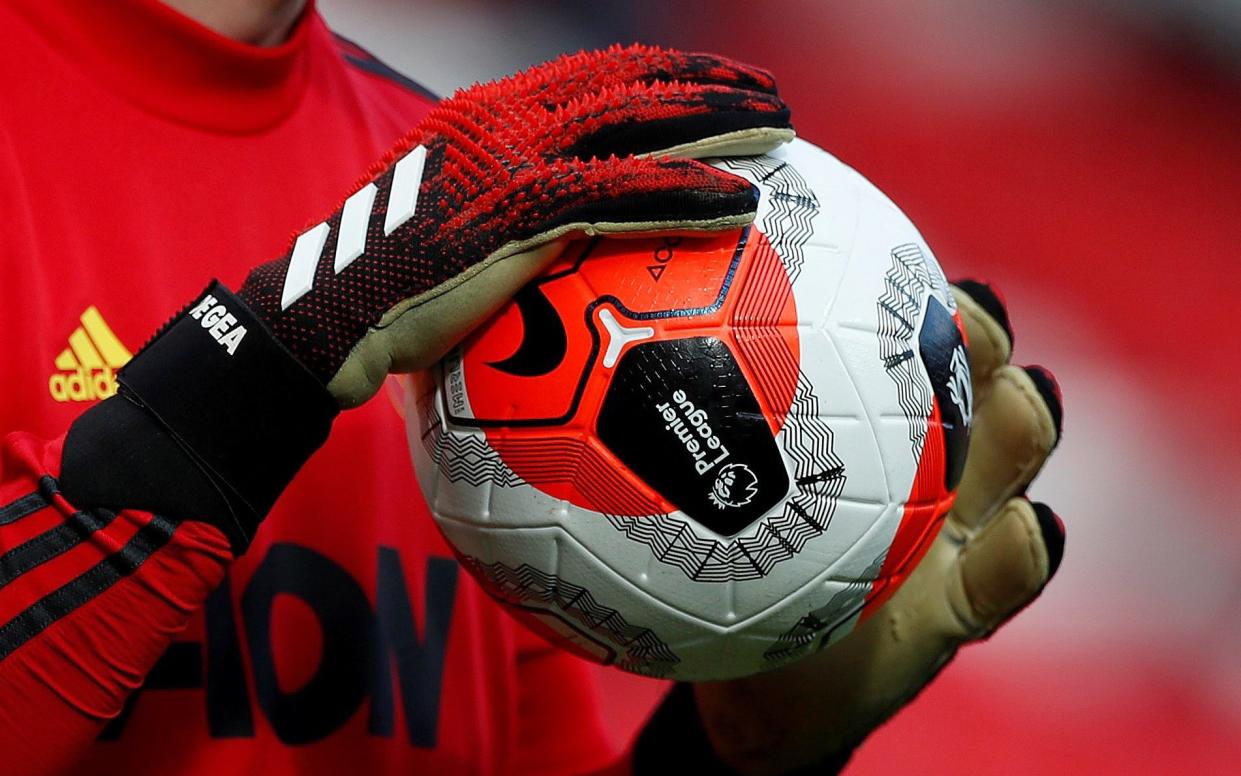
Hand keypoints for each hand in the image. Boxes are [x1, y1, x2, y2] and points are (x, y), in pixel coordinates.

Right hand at [83, 46, 791, 552]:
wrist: (326, 320)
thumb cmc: (389, 295)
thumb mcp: (452, 237)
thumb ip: (511, 224)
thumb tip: (566, 255)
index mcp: (488, 118)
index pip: (592, 76)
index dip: (662, 71)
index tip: (717, 80)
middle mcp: (500, 120)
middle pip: (625, 82)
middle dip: (705, 81)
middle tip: (769, 91)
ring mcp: (507, 159)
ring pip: (633, 124)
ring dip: (715, 122)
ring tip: (778, 128)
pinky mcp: (512, 211)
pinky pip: (619, 195)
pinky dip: (685, 195)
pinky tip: (739, 203)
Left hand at [690, 280, 1065, 774]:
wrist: (755, 680)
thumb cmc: (720, 566)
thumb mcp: (686, 482)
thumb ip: (666, 404)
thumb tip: (593, 295)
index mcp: (867, 421)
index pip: (902, 336)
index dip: (912, 291)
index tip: (891, 263)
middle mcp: (921, 461)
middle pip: (972, 371)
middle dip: (982, 336)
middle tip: (956, 309)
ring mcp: (952, 531)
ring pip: (1014, 453)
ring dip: (1022, 421)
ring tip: (1012, 394)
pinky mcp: (961, 610)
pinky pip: (1010, 576)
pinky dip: (1025, 551)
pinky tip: (1022, 529)